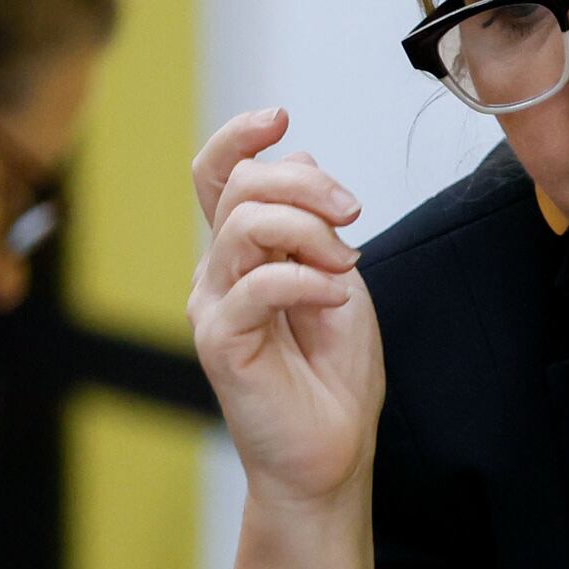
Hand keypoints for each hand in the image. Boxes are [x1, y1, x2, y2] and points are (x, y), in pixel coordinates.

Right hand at [190, 108, 384, 515]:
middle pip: (236, 188)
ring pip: (243, 226)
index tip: (280, 117)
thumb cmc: (335, 372)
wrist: (333, 450)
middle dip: (303, 184)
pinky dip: (304, 280)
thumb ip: (316, 222)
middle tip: (353, 213)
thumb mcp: (339, 277)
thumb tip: (301, 154)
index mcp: (244, 252)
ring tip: (347, 265)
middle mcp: (219, 272)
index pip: (217, 175)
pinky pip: (254, 285)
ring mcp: (214, 305)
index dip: (239, 137)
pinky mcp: (219, 342)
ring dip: (309, 232)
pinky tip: (335, 298)